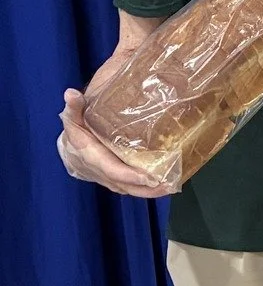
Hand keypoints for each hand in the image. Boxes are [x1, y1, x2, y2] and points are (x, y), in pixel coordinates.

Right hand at [56, 90, 173, 196]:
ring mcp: (106, 179)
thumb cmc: (76, 131)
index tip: (149, 177)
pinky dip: (145, 190)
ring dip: (149, 192)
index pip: (111, 169)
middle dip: (146, 188)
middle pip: (124, 184)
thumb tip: (71, 94)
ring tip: (170, 187)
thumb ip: (74, 107)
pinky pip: (130, 189)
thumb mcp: (73, 117)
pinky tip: (162, 186)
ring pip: (128, 189)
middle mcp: (99, 171)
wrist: (69, 150)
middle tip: (168, 184)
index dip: (129, 175)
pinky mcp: (113, 182)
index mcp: (90, 155)